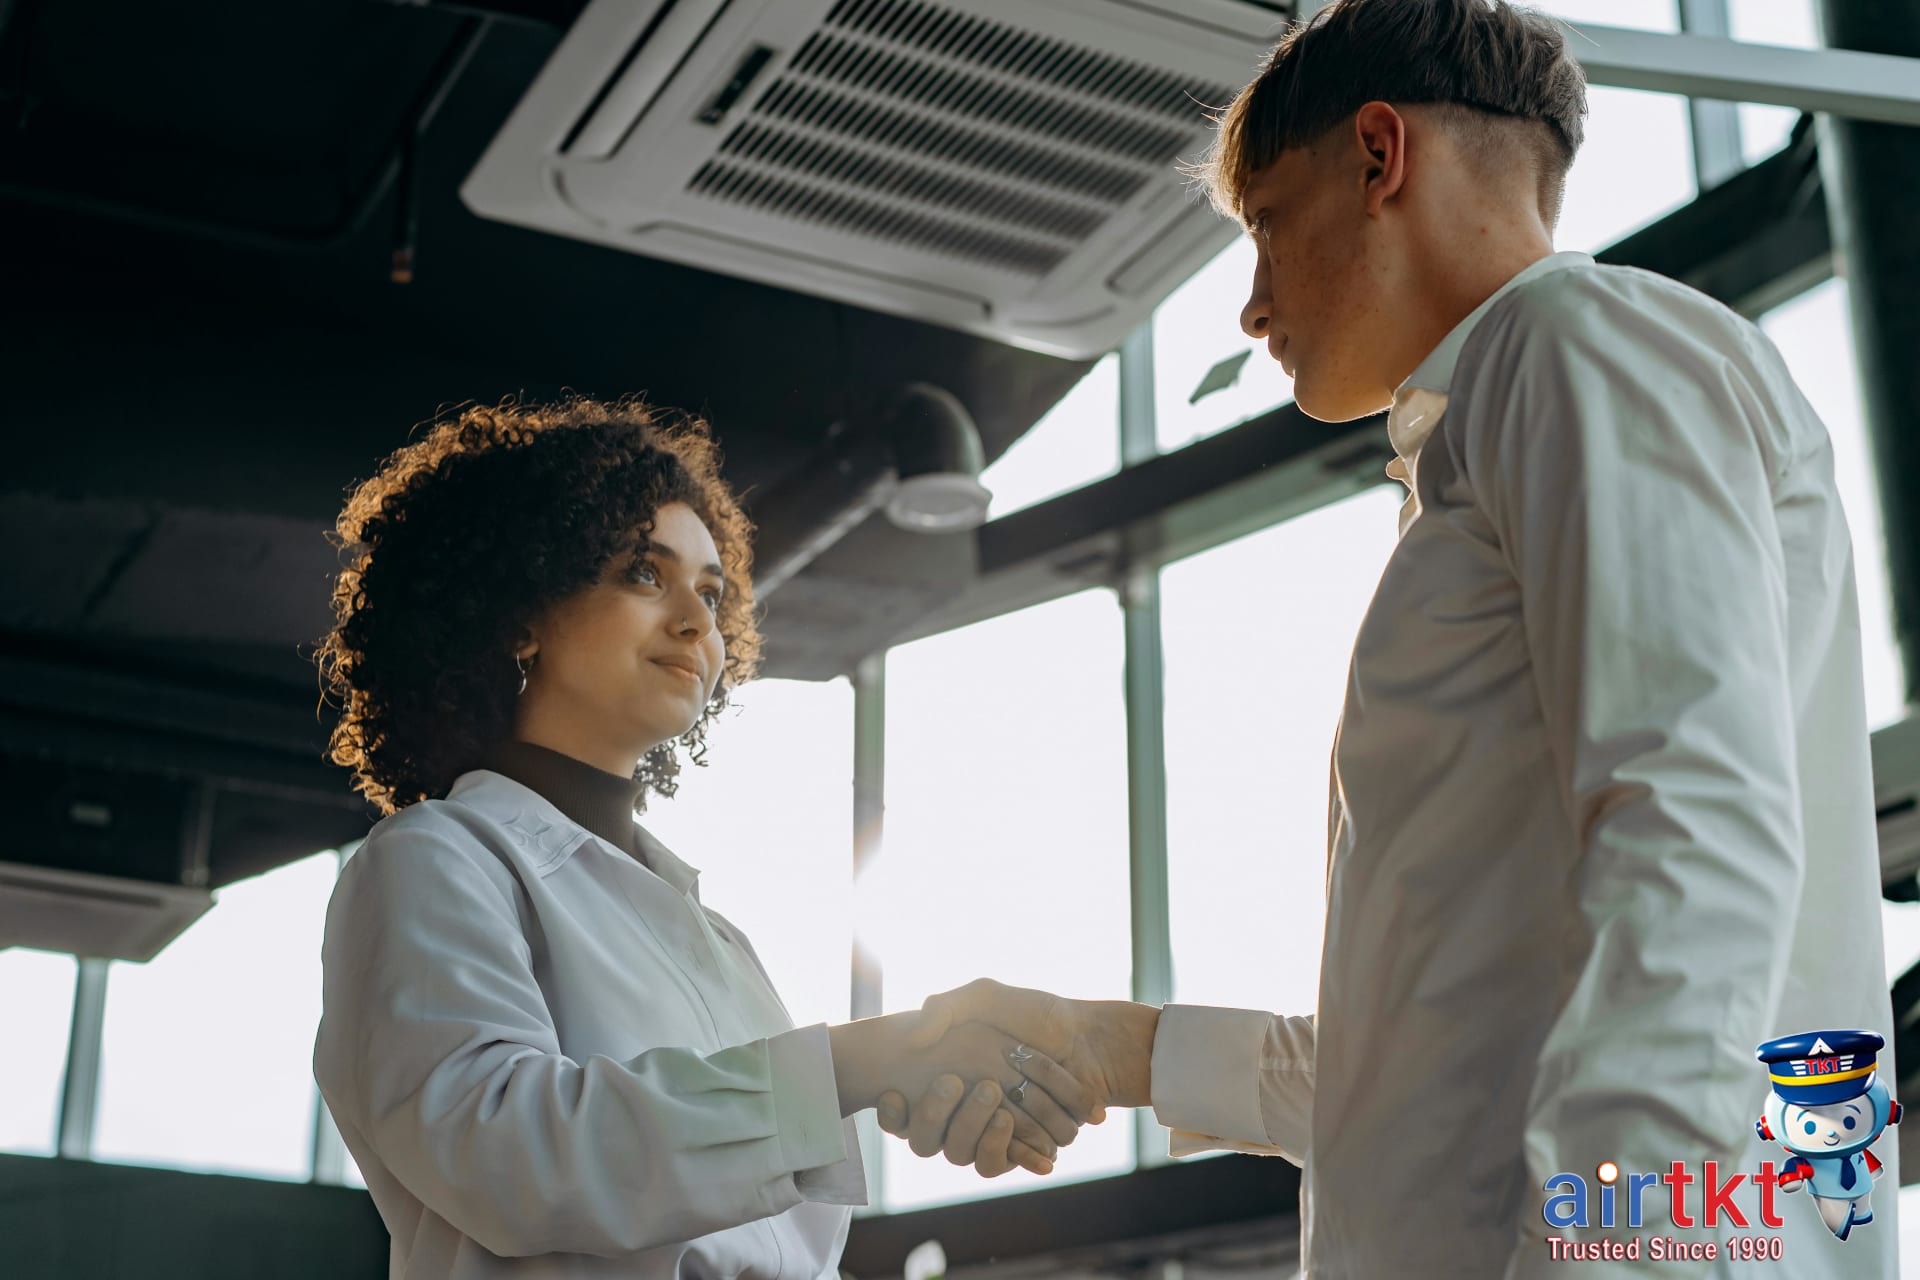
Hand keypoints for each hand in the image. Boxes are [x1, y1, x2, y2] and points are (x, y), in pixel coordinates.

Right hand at [829, 1012, 1092, 1174]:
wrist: (1086, 1036)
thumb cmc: (1033, 1013)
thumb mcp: (983, 996)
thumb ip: (944, 1008)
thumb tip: (914, 1040)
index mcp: (947, 1081)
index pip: (903, 1112)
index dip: (891, 1112)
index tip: (891, 1093)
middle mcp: (963, 1112)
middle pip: (926, 1137)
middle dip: (933, 1112)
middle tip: (951, 1081)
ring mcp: (992, 1131)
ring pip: (960, 1152)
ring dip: (967, 1127)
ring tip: (988, 1097)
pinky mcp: (1023, 1146)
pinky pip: (1002, 1160)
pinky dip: (1004, 1149)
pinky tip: (1007, 1121)